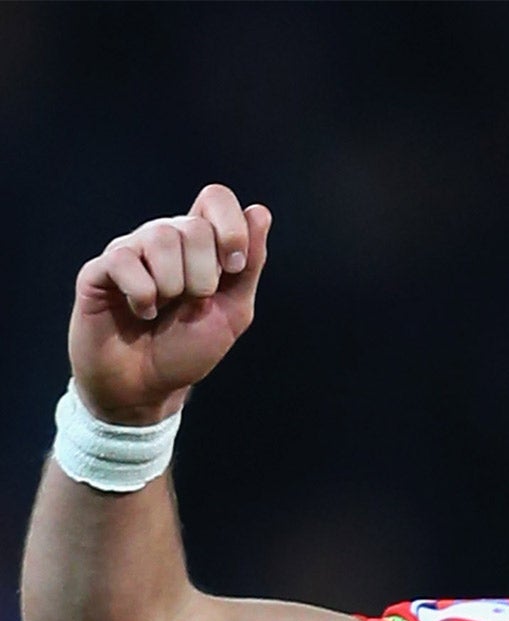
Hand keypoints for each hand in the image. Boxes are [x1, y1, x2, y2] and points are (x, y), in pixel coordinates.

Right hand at [70, 185, 270, 424]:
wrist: (146, 385)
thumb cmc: (187, 349)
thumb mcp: (232, 311)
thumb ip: (249, 265)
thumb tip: (259, 211)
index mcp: (199, 245)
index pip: (215, 198)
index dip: (231, 227)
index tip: (234, 267)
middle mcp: (164, 239)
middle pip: (193, 225)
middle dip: (204, 275)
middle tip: (192, 302)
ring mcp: (130, 251)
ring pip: (160, 238)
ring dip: (173, 286)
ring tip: (165, 309)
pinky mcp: (99, 269)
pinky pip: (125, 261)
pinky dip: (143, 295)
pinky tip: (141, 311)